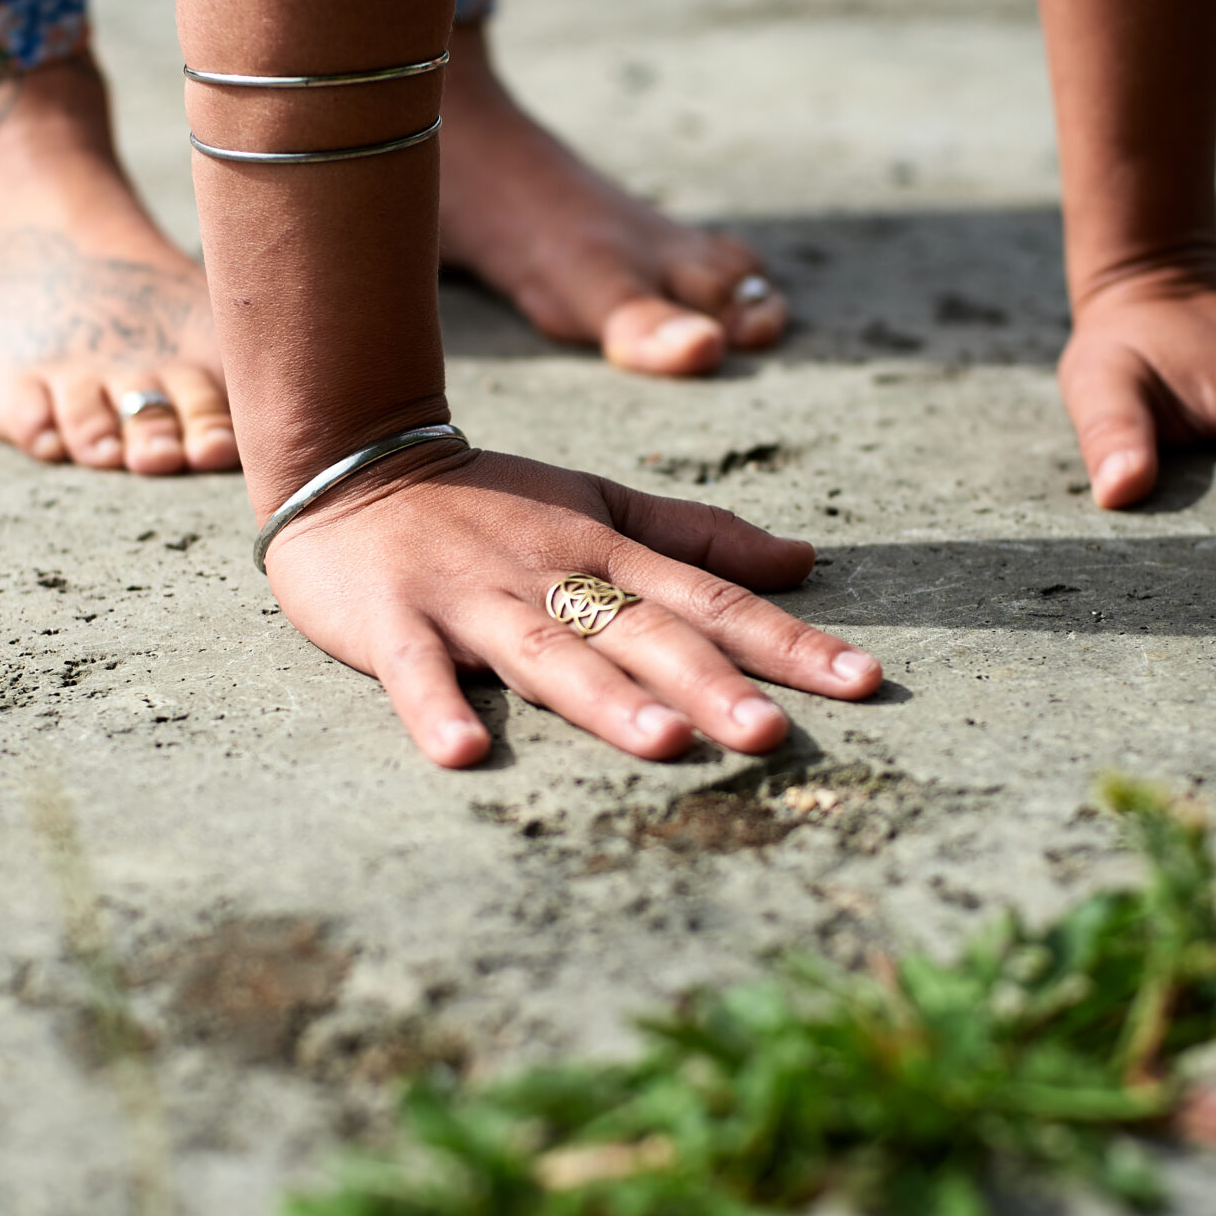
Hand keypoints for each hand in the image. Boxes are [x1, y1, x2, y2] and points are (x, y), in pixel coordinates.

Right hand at [264, 446, 884, 766]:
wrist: (350, 461)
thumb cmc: (490, 501)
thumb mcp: (602, 506)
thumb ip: (699, 538)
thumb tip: (803, 561)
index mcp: (605, 553)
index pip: (713, 599)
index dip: (787, 640)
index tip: (865, 681)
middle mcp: (549, 575)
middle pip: (641, 633)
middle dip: (709, 683)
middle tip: (774, 734)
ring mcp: (470, 599)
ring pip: (547, 652)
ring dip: (603, 699)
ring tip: (662, 745)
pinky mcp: (393, 621)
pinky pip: (416, 670)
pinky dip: (436, 709)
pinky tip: (462, 754)